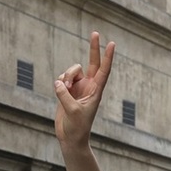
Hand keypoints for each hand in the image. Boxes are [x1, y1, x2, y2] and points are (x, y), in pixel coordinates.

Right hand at [54, 32, 115, 148]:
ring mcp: (78, 87)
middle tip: (96, 33)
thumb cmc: (77, 127)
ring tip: (63, 87)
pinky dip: (59, 82)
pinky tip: (59, 90)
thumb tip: (58, 81)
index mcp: (96, 91)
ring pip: (72, 70)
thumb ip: (65, 94)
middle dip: (93, 48)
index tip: (112, 44)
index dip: (107, 57)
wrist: (71, 137)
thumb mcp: (72, 110)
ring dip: (66, 75)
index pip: (104, 71)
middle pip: (92, 63)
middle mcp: (88, 86)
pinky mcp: (67, 90)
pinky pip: (62, 78)